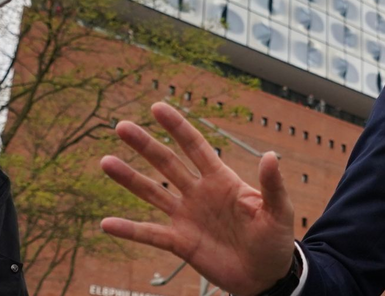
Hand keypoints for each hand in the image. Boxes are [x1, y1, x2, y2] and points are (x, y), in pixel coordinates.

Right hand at [101, 102, 295, 295]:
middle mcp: (198, 193)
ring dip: (129, 179)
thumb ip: (272, 185)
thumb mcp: (278, 211)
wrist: (265, 277)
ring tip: (106, 162)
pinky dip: (129, 230)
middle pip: (167, 163)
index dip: (177, 127)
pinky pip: (150, 234)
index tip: (157, 107)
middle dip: (145, 145)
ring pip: (152, 193)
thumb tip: (270, 156)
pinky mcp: (180, 243)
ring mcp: (186, 217)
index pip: (195, 147)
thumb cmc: (274, 241)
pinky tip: (107, 223)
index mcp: (221, 180)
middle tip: (121, 126)